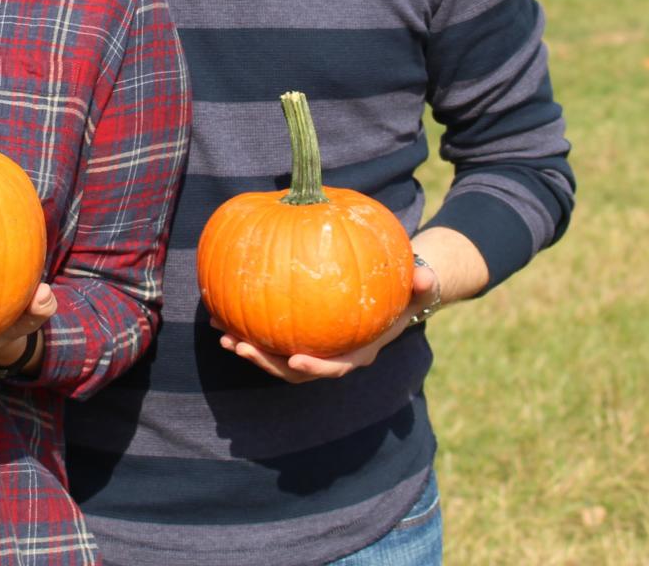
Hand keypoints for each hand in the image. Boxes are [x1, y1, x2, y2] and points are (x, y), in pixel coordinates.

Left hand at [217, 263, 438, 383]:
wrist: (393, 295)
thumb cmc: (405, 291)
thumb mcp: (418, 288)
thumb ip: (422, 285)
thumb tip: (425, 277)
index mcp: (359, 351)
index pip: (336, 367)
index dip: (316, 367)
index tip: (295, 360)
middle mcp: (332, 355)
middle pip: (295, 371)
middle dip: (266, 363)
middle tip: (240, 345)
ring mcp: (313, 348)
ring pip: (277, 358)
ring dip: (249, 348)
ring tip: (223, 334)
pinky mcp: (299, 335)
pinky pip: (271, 336)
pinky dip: (248, 328)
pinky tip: (224, 312)